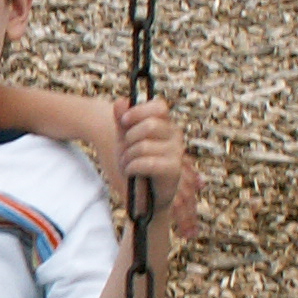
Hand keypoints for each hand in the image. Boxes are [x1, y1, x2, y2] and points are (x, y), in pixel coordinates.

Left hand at [112, 97, 186, 225]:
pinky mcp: (173, 170)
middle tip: (125, 151)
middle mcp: (175, 136)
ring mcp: (176, 153)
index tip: (123, 122)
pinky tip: (131, 172)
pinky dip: (132, 167)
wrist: (144, 196)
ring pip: (144, 145)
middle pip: (150, 125)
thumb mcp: (124, 140)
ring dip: (127, 157)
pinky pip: (147, 162)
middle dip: (129, 139)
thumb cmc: (135, 165)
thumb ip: (122, 121)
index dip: (139, 111)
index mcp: (166, 125)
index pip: (159, 106)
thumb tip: (121, 101)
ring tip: (127, 165)